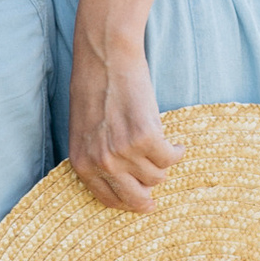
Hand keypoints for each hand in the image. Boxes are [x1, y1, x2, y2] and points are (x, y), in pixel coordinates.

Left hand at [64, 48, 183, 213]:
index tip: (143, 201)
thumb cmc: (95, 88)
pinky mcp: (146, 137)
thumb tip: (126, 179)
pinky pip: (170, 158)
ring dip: (163, 164)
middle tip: (157, 191)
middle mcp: (102, 163)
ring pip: (157, 176)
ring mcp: (124, 152)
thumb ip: (99, 157)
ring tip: (164, 148)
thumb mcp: (86, 131)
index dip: (129, 202)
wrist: (106, 58)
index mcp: (83, 163)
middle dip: (149, 197)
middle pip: (136, 198)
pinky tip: (176, 144)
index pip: (109, 199)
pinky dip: (176, 152)